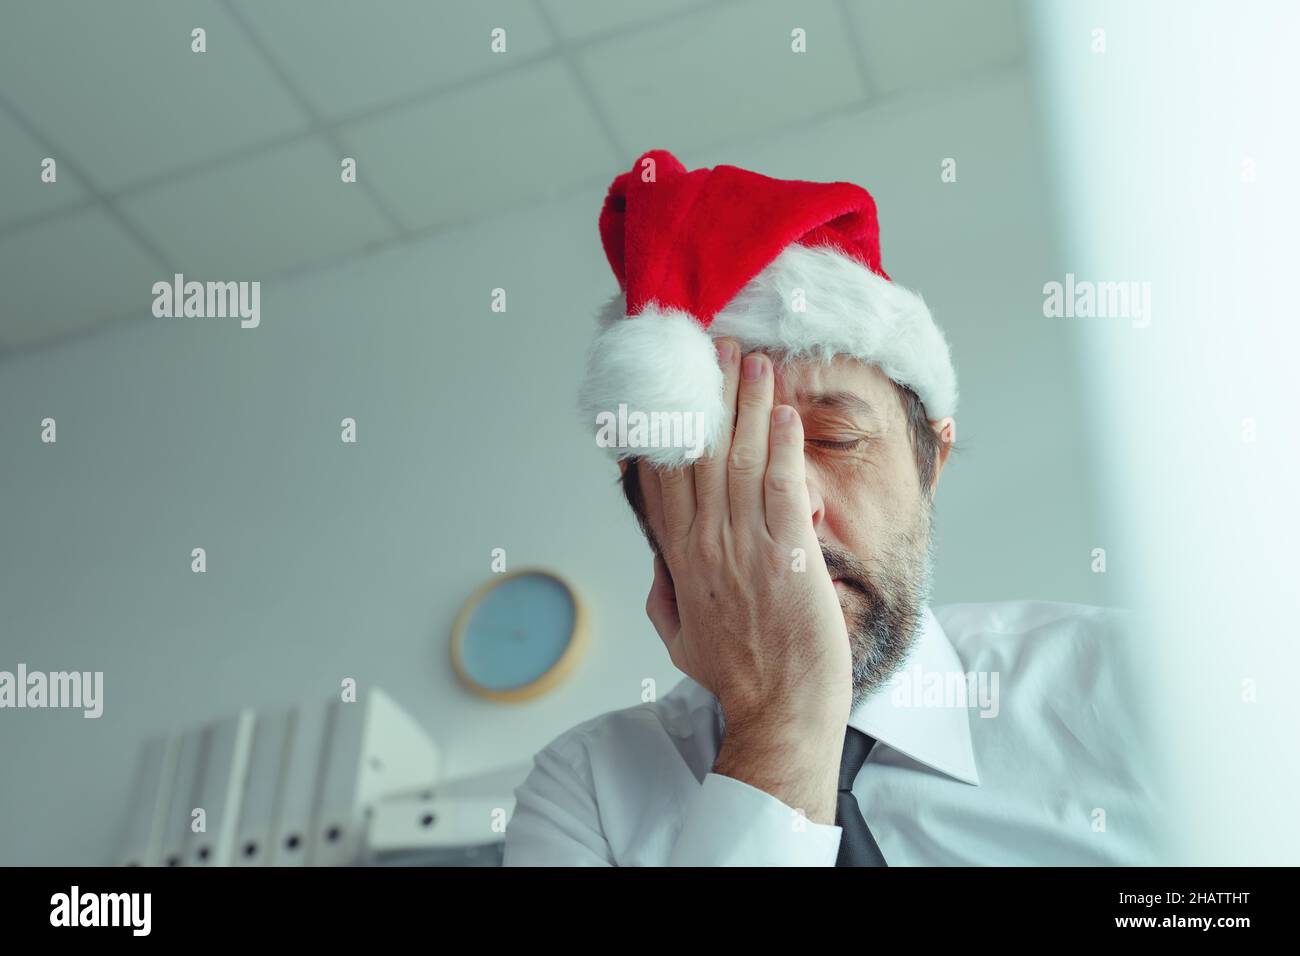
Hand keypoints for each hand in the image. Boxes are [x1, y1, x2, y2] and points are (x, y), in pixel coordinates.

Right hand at [643, 341, 851, 736]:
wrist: (781, 708)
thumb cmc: (736, 675)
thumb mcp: (678, 637)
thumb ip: (663, 591)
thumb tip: (657, 560)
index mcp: (679, 560)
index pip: (663, 481)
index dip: (665, 430)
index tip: (669, 390)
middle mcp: (706, 545)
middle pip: (699, 455)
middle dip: (708, 396)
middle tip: (715, 351)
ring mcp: (745, 548)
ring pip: (739, 461)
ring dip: (747, 405)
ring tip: (753, 362)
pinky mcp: (788, 554)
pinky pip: (780, 487)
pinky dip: (781, 447)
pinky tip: (783, 413)